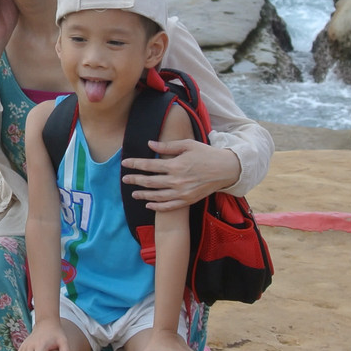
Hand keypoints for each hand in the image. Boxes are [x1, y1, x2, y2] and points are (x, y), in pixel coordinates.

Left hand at [122, 140, 240, 210]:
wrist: (225, 169)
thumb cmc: (206, 154)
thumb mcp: (188, 145)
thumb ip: (168, 145)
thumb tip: (150, 143)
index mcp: (176, 164)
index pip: (150, 165)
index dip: (135, 164)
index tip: (125, 163)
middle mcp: (177, 180)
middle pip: (150, 182)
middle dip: (135, 180)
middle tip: (124, 179)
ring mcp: (182, 192)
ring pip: (157, 196)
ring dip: (143, 195)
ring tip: (134, 193)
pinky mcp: (188, 200)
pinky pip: (169, 206)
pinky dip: (157, 207)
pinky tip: (149, 205)